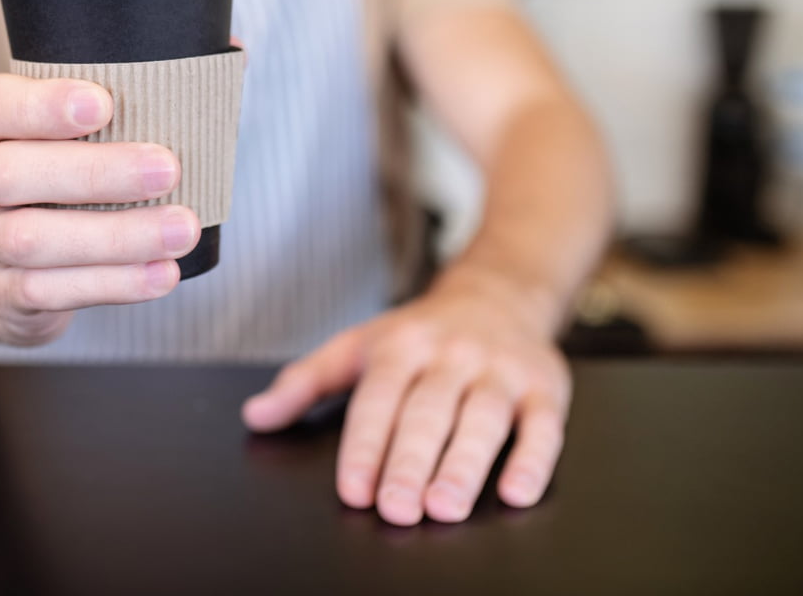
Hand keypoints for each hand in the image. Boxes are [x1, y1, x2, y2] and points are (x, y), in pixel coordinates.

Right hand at [0, 73, 198, 346]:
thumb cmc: (59, 184)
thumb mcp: (71, 137)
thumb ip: (137, 94)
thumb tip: (227, 47)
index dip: (41, 104)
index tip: (104, 103)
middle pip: (11, 173)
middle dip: (95, 171)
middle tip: (168, 169)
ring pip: (33, 239)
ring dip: (116, 235)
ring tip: (181, 228)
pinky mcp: (4, 295)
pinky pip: (51, 291)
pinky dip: (113, 283)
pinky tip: (161, 274)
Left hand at [241, 270, 569, 524]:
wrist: (498, 294)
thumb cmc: (419, 334)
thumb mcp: (356, 346)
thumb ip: (305, 382)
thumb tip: (256, 417)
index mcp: (400, 346)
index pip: (378, 398)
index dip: (365, 445)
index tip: (354, 489)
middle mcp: (450, 355)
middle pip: (428, 412)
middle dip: (411, 463)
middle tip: (398, 509)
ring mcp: (499, 370)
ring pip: (482, 419)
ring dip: (465, 465)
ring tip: (445, 507)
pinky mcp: (545, 387)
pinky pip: (543, 426)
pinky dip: (533, 460)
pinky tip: (515, 492)